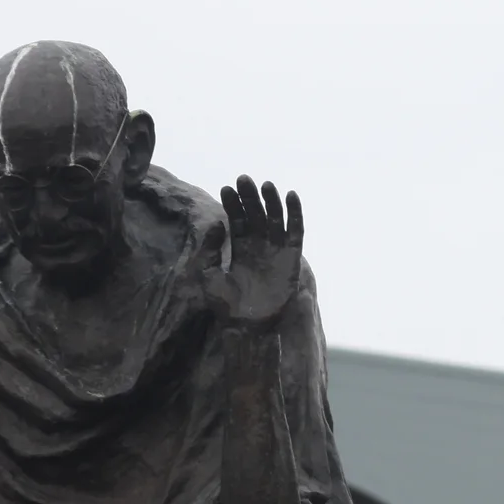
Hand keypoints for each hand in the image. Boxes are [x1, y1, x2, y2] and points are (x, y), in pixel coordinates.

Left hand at [209, 176, 302, 327]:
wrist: (247, 325)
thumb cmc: (225, 305)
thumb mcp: (207, 275)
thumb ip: (209, 250)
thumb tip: (217, 222)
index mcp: (240, 250)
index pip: (238, 220)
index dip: (234, 204)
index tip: (227, 187)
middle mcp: (259, 247)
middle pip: (257, 215)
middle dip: (250, 197)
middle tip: (243, 178)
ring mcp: (275, 251)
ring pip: (275, 219)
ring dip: (271, 201)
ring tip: (265, 184)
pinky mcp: (291, 257)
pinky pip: (295, 231)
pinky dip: (295, 214)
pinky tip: (291, 196)